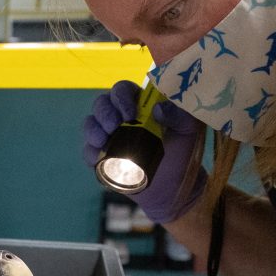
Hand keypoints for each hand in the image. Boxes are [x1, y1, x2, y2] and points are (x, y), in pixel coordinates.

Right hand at [82, 80, 207, 222]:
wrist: (174, 185)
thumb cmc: (181, 151)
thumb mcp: (188, 130)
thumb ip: (179, 114)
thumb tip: (159, 109)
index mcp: (138, 104)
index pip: (122, 90)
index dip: (121, 97)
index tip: (130, 113)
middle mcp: (119, 117)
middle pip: (102, 104)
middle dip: (104, 113)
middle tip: (113, 126)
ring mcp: (108, 137)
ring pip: (90, 124)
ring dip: (92, 129)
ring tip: (101, 140)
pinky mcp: (101, 158)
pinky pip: (88, 152)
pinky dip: (90, 153)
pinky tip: (97, 157)